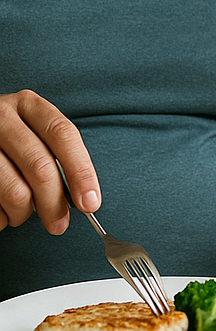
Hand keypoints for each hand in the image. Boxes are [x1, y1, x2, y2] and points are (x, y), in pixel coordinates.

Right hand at [0, 89, 98, 232]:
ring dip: (23, 213)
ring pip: (15, 190)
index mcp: (29, 105)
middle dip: (54, 204)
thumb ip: (55, 155)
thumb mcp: (33, 133)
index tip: (91, 203)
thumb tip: (84, 198)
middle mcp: (2, 116)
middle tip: (59, 225)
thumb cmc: (11, 141)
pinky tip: (2, 211)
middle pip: (40, 166)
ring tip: (21, 214)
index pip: (64, 136)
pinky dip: (2, 216)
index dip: (81, 172)